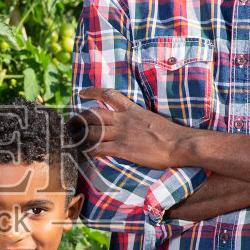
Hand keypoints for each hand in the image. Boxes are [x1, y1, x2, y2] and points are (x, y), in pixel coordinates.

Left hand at [74, 88, 194, 168]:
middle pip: (93, 114)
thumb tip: (137, 127)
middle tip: (70, 125)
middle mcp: (123, 119)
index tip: (82, 93)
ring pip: (91, 131)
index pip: (109, 95)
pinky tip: (80, 157)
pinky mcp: (121, 148)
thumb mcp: (153, 120)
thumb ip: (140, 121)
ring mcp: (121, 133)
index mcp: (132, 110)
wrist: (180, 144)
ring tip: (70, 142)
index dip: (92, 92)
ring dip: (78, 137)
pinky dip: (86, 153)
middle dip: (78, 119)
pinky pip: (97, 149)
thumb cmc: (172, 135)